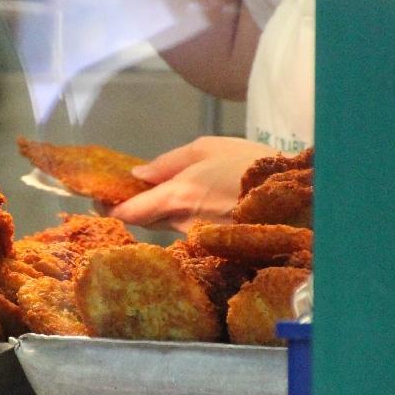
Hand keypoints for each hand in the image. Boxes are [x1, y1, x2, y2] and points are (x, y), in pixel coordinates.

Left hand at [101, 137, 275, 230]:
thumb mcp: (208, 148)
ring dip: (161, 212)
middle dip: (134, 208)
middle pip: (145, 222)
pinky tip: (197, 205)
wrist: (296, 193)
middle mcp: (183, 224)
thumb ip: (168, 162)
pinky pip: (189, 232)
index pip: (129, 212)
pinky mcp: (214, 246)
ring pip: (167, 227)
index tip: (98, 200)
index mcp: (176, 196)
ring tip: (168, 193)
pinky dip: (185, 220)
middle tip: (128, 192)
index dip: (109, 207)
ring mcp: (199, 239)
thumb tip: (138, 174)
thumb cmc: (251, 164)